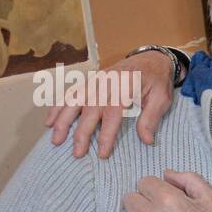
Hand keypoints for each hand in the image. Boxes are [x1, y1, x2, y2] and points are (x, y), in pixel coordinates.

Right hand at [45, 49, 175, 158]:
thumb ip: (151, 117)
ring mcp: (96, 80)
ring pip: (75, 100)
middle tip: (77, 153)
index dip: (107, 134)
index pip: (113, 112)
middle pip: (90, 108)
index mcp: (126, 85)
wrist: (151, 58)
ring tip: (55, 139)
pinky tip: (50, 121)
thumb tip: (146, 141)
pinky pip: (71, 93)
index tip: (103, 153)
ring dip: (63, 120)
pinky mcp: (90, 81)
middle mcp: (107, 81)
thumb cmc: (157, 81)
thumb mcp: (162, 98)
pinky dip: (58, 107)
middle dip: (81, 132)